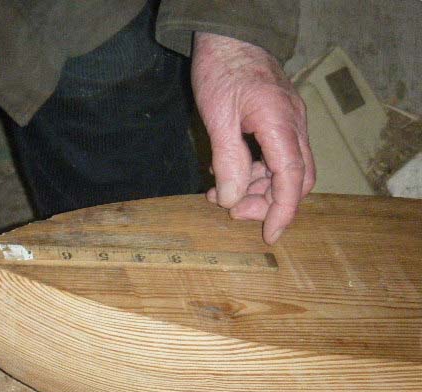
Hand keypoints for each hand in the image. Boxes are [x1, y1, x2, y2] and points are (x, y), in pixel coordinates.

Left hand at [191, 33, 314, 243]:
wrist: (229, 35)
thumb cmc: (222, 68)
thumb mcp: (217, 117)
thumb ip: (228, 160)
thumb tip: (231, 200)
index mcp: (280, 123)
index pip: (293, 177)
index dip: (283, 210)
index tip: (270, 234)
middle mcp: (293, 124)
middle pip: (295, 178)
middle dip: (267, 201)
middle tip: (231, 211)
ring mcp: (288, 121)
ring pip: (284, 168)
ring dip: (255, 187)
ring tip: (218, 194)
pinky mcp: (277, 120)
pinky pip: (273, 154)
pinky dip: (253, 170)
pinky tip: (226, 172)